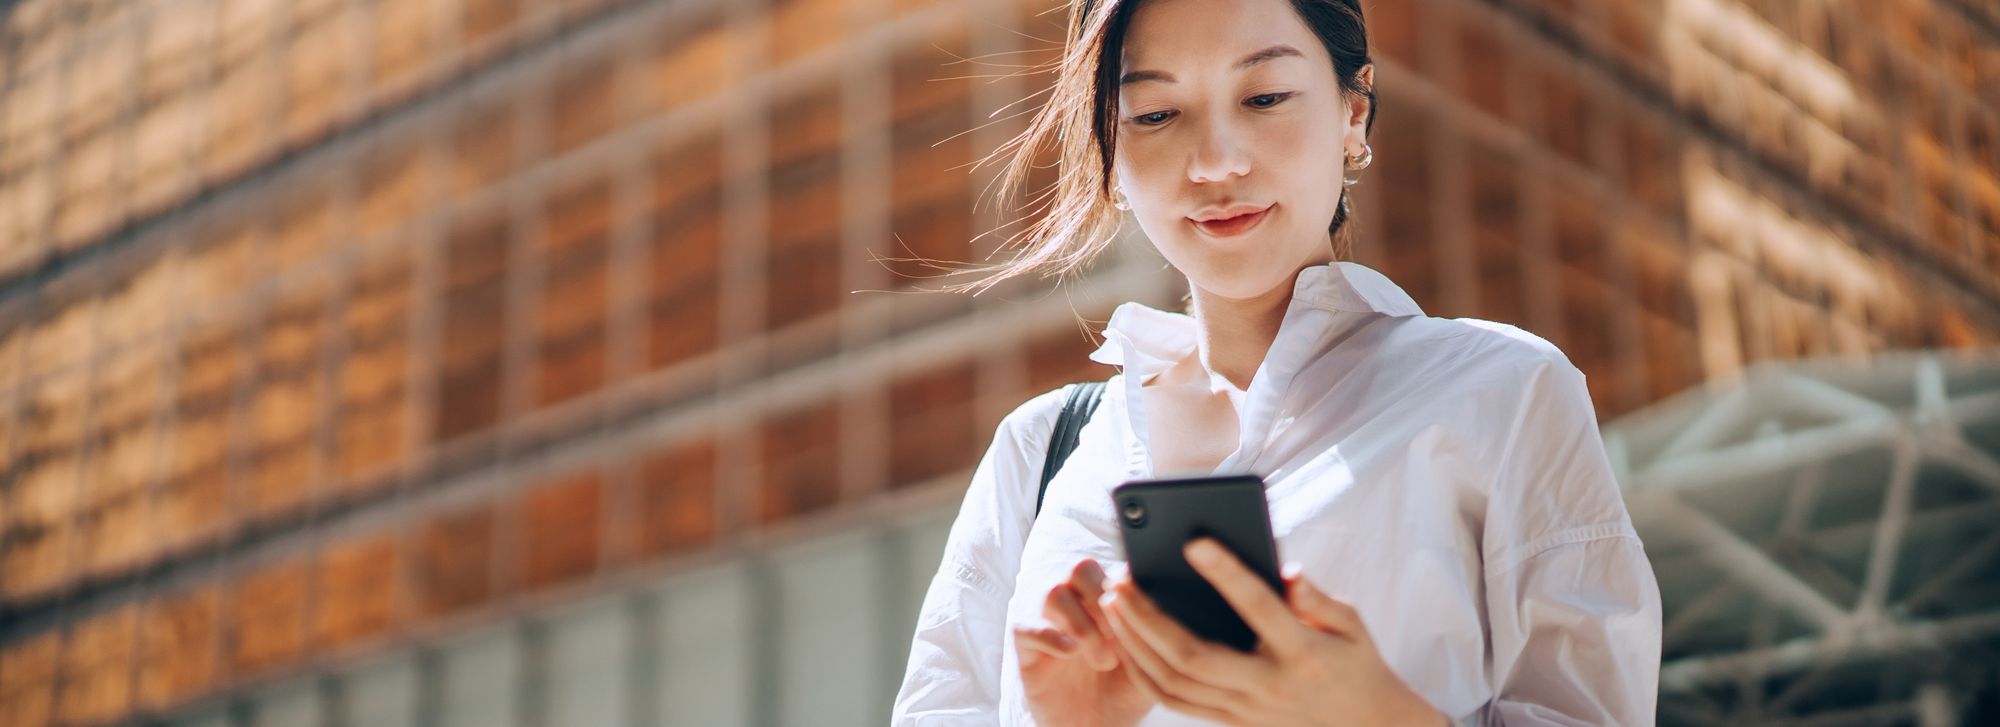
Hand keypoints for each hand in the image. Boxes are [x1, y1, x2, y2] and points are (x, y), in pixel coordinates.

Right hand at [1013, 558, 1155, 726]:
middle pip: (1080, 569)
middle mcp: (1074, 602)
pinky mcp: (1024, 644)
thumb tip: (1169, 602)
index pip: (1114, 570)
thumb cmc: (1124, 692)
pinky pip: (1027, 627)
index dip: (1130, 587)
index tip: (1146, 616)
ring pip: (1053, 593)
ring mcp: (1046, 620)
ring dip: (1083, 627)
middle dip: (1105, 601)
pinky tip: (1070, 655)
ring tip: (1104, 661)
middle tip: (1121, 636)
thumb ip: (1157, 629)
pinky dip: (1051, 638)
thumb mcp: (1151, 661)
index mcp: (1105, 598)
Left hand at [1096, 539, 1449, 726]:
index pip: (1258, 608)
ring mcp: (1245, 710)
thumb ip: (1318, 599)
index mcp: (1302, 653)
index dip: (1226, 574)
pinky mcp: (1231, 722)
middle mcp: (1268, 685)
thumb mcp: (1352, 625)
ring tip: (1112, 604)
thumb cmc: (1355, 662)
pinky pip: (1175, 702)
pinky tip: (1125, 642)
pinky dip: (1143, 673)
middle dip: (1148, 617)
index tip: (1194, 542)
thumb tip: (1288, 572)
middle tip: (1120, 579)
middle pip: (1193, 655)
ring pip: (1174, 682)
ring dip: (1135, 642)